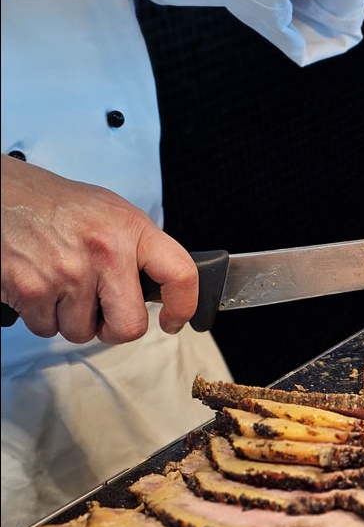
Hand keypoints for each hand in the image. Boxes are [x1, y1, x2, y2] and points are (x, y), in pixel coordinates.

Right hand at [0, 155, 197, 343]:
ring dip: (71, 319)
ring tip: (61, 284)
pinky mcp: (32, 290)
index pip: (181, 274)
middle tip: (102, 311)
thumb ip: (139, 250)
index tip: (173, 320)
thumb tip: (160, 290)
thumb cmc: (56, 206)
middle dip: (114, 328)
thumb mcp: (111, 214)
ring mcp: (69, 273)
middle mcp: (105, 251)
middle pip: (130, 326)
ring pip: (82, 332)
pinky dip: (42, 316)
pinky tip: (39, 285)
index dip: (183, 306)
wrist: (2, 194)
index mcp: (131, 229)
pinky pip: (47, 328)